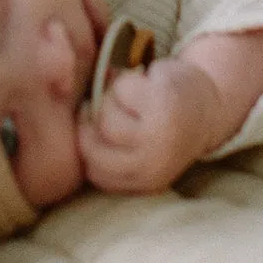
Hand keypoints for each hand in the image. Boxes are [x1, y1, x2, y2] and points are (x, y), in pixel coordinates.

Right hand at [77, 55, 225, 194]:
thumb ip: (106, 148)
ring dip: (114, 98)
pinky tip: (148, 83)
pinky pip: (122, 89)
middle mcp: (150, 166)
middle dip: (95, 120)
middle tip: (116, 107)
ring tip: (136, 97)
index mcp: (141, 182)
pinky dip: (129, 80)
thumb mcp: (137, 148)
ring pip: (105, 115)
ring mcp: (156, 137)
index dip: (86, 142)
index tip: (95, 123)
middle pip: (90, 143)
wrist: (209, 102)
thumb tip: (53, 130)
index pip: (92, 170)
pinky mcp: (161, 105)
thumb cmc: (162, 122)